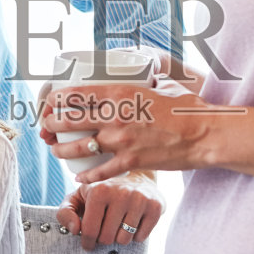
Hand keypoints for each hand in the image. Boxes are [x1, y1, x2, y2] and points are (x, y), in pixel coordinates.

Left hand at [41, 77, 213, 184]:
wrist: (206, 134)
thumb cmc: (187, 108)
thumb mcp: (162, 85)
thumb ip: (143, 84)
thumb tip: (139, 77)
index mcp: (121, 93)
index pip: (77, 94)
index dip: (56, 99)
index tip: (50, 102)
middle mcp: (116, 116)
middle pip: (70, 121)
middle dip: (51, 123)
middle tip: (47, 125)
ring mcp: (122, 141)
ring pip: (78, 148)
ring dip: (61, 149)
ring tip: (55, 149)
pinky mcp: (131, 162)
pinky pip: (100, 171)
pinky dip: (86, 175)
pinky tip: (78, 176)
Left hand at [56, 174, 162, 250]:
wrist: (136, 176)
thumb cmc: (102, 191)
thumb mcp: (78, 197)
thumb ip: (65, 212)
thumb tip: (75, 229)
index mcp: (98, 190)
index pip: (88, 231)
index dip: (87, 241)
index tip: (88, 242)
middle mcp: (120, 193)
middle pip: (107, 238)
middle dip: (104, 238)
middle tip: (105, 228)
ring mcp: (140, 200)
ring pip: (124, 240)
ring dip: (119, 237)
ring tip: (119, 223)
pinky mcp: (155, 207)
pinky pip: (141, 237)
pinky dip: (135, 236)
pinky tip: (132, 222)